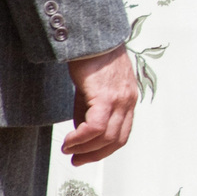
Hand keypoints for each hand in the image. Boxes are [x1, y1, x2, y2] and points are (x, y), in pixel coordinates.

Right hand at [62, 44, 136, 163]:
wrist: (91, 36)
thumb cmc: (91, 58)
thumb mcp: (93, 90)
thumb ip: (90, 111)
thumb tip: (82, 134)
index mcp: (128, 100)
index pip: (122, 134)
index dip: (104, 150)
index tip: (85, 157)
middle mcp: (128, 101)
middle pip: (117, 140)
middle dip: (95, 155)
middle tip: (75, 160)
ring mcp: (120, 98)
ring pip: (106, 136)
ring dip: (85, 149)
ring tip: (68, 149)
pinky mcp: (106, 95)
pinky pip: (95, 126)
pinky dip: (81, 138)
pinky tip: (69, 140)